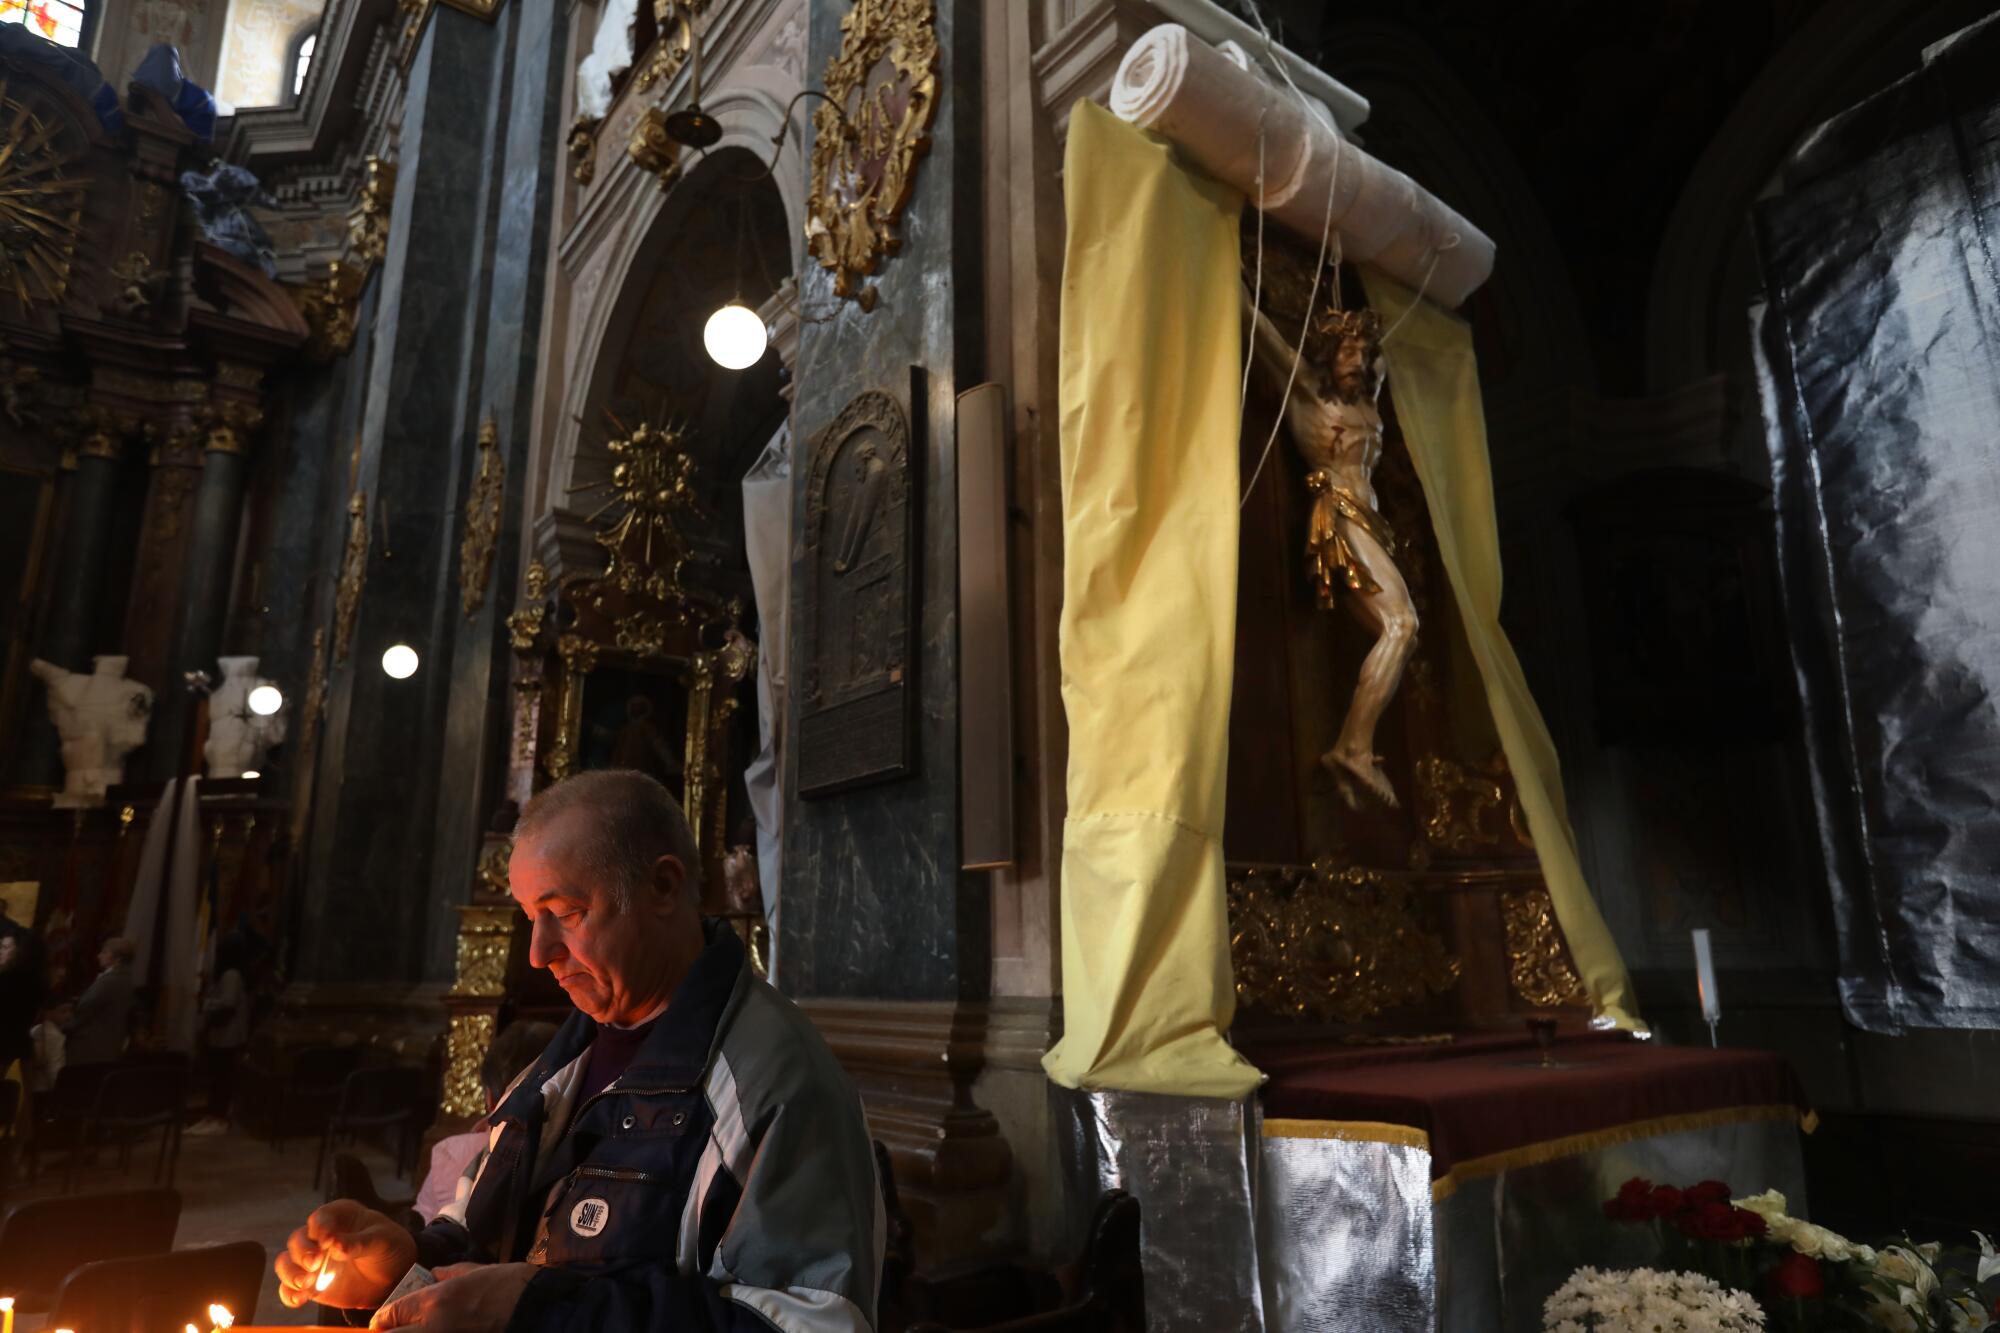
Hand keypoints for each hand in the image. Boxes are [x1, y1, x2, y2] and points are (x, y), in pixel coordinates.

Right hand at [275, 1199, 418, 1309]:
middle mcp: (321, 1236)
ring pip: (287, 1262)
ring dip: (291, 1273)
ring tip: (306, 1283)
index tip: (327, 1241)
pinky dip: (290, 1293)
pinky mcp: (311, 1283)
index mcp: (340, 1216)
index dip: (320, 1228)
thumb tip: (335, 1245)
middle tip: (315, 1264)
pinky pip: (290, 1287)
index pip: (320, 1217)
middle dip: (302, 1252)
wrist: (395, 1277)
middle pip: (298, 1239)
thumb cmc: (390, 1248)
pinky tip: (300, 1299)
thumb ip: (359, 1242)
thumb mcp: (382, 1240)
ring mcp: (314, 1260)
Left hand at [370, 1262, 535, 1331]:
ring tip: (419, 1326)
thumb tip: (435, 1274)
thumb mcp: (477, 1271)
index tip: (382, 1321)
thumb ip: (450, 1273)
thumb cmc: (511, 1286)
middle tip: (394, 1327)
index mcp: (435, 1301)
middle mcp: (432, 1327)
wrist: (538, 1309)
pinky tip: (441, 1330)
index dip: (382, 1320)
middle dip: (388, 1331)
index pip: (389, 1315)